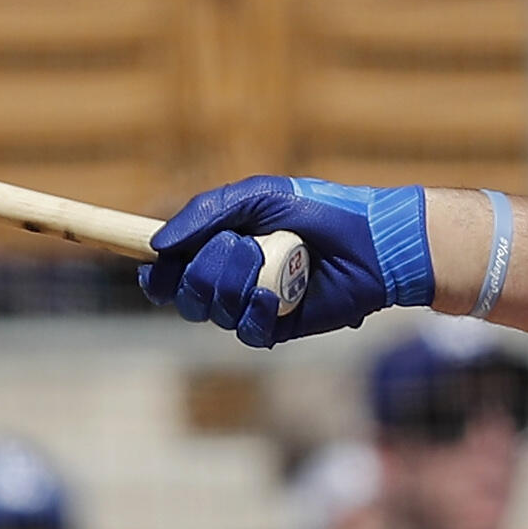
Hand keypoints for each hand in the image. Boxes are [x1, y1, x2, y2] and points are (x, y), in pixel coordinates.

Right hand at [141, 174, 387, 346]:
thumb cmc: (320, 210)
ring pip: (214, 312)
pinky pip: (247, 332)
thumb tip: (158, 244)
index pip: (173, 270)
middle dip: (203, 270)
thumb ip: (206, 212)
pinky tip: (274, 296)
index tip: (155, 270)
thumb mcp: (257, 196)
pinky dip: (255, 312)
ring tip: (269, 260)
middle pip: (187, 294)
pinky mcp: (280, 328)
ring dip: (234, 283)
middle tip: (241, 245)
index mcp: (221, 246)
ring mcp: (255, 305)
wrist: (371, 242)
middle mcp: (233, 278)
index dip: (160, 275)